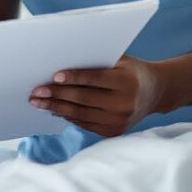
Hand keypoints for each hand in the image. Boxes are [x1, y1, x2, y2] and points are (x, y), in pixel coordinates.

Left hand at [28, 56, 158, 136]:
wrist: (155, 93)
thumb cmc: (131, 70)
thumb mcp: (120, 60)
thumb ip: (97, 61)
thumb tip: (62, 62)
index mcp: (126, 82)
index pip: (95, 79)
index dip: (74, 77)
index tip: (54, 76)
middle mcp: (124, 103)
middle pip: (84, 99)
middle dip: (57, 95)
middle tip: (36, 92)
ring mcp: (119, 121)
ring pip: (81, 114)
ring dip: (56, 108)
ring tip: (38, 102)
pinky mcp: (113, 132)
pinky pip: (85, 123)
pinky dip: (67, 116)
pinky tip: (53, 109)